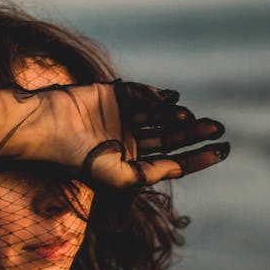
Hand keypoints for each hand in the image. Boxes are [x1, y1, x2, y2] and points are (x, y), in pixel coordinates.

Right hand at [44, 79, 229, 189]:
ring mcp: (121, 116)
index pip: (171, 160)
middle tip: (218, 129)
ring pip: (159, 114)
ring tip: (192, 116)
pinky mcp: (113, 94)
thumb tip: (179, 168)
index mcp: (130, 163)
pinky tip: (168, 100)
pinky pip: (141, 93)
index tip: (222, 151)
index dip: (198, 157)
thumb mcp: (119, 177)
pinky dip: (155, 96)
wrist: (47, 129)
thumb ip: (149, 174)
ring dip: (177, 115)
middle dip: (194, 133)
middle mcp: (129, 140)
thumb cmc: (78, 159)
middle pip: (170, 136)